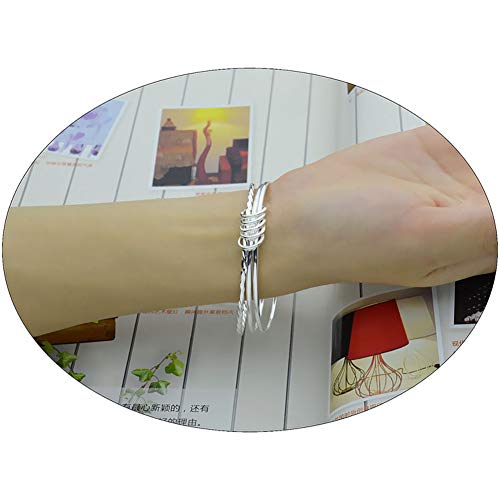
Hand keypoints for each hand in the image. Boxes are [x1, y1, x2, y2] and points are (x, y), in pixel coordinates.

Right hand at [269, 126, 496, 287]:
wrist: (296, 215)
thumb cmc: (344, 238)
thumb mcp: (424, 236)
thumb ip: (487, 227)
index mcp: (476, 247)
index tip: (492, 189)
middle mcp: (468, 215)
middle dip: (498, 176)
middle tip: (480, 170)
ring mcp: (450, 180)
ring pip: (491, 160)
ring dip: (487, 155)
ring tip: (470, 155)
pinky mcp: (430, 152)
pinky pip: (467, 136)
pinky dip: (473, 133)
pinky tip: (463, 139)